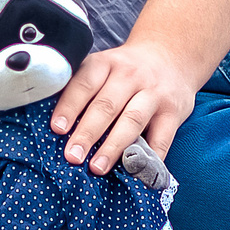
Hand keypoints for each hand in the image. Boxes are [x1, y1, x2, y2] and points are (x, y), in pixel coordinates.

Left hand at [51, 40, 198, 176]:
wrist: (170, 56)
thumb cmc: (125, 71)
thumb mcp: (103, 67)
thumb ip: (83, 89)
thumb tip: (56, 127)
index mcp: (105, 64)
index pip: (84, 84)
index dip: (69, 107)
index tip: (57, 130)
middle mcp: (130, 75)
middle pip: (106, 105)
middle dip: (87, 133)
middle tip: (72, 157)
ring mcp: (154, 93)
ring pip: (132, 120)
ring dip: (113, 147)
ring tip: (97, 168)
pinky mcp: (174, 112)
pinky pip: (161, 138)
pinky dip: (149, 158)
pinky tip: (135, 174)